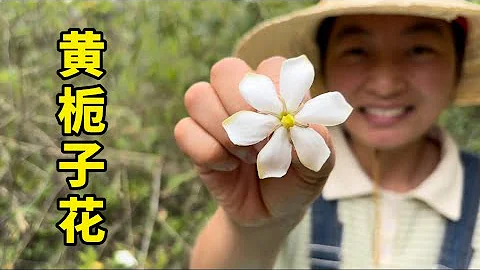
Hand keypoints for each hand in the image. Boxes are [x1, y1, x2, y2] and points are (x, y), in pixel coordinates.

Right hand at [174, 56, 334, 227]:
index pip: (270, 66)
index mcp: (277, 90)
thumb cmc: (295, 180)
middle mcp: (242, 95)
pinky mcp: (195, 138)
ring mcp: (214, 115)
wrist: (269, 212)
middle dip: (241, 107)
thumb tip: (305, 126)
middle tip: (260, 140)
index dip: (274, 92)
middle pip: (225, 70)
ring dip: (224, 131)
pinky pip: (184, 130)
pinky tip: (227, 166)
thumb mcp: (316, 167)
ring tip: (246, 156)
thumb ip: (317, 144)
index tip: (283, 124)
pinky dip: (208, 152)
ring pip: (197, 95)